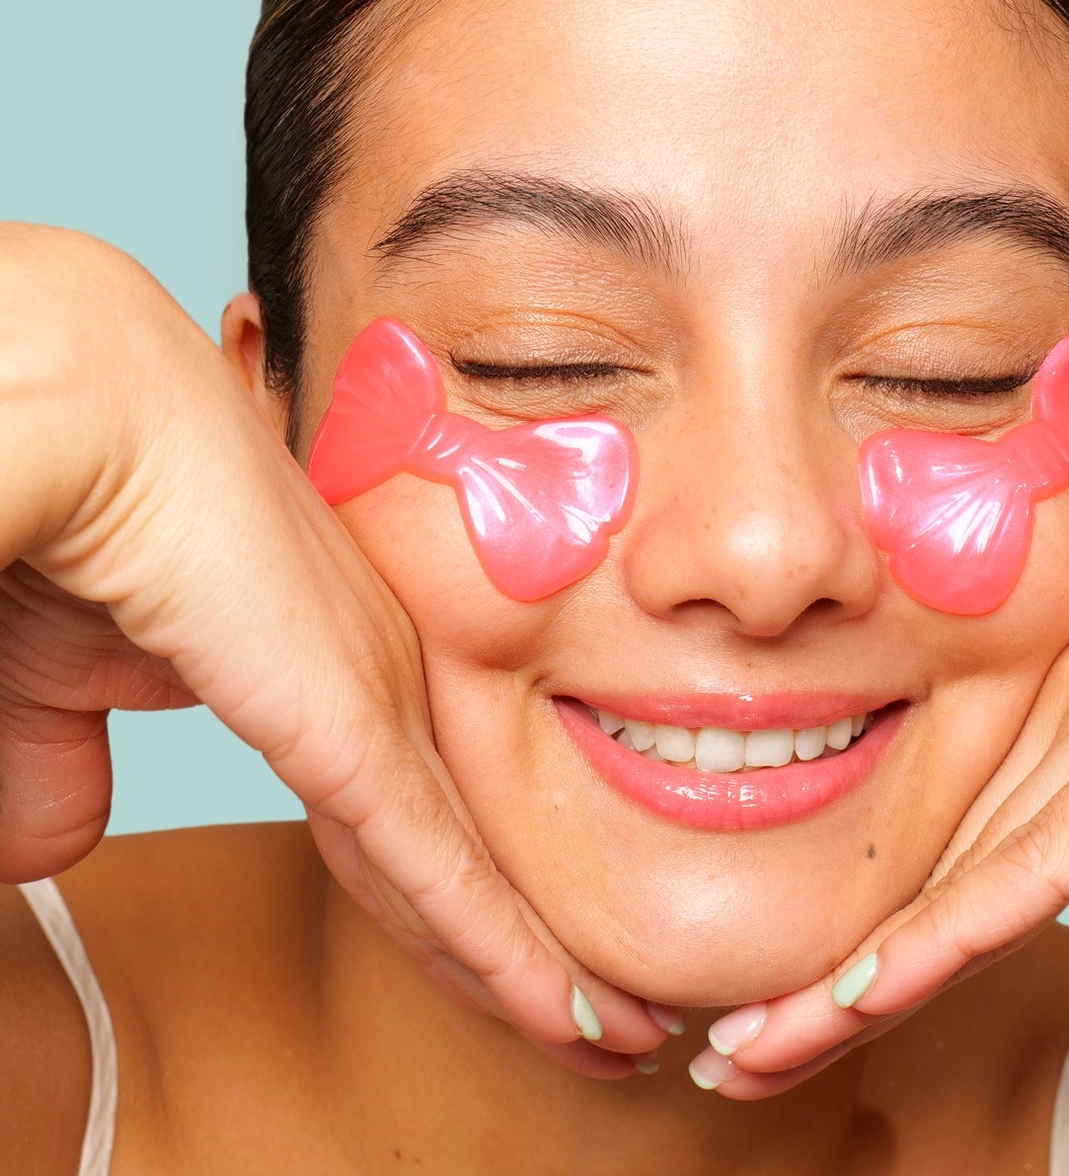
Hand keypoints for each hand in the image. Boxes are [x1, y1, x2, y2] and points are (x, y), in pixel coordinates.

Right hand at [0, 224, 665, 1076]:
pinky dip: (505, 950)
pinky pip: (443, 869)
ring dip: (536, 967)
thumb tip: (62, 837)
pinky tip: (561, 1009)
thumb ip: (69, 755)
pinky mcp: (354, 729)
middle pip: (463, 851)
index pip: (409, 809)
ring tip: (612, 1036)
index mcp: (329, 663)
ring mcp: (378, 708)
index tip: (509, 958)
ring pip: (472, 876)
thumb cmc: (82, 521)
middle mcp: (381, 685)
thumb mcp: (65, 673)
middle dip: (525, 944)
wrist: (99, 427)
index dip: (457, 894)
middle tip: (607, 1018)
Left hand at [702, 471, 1068, 1096]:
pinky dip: (941, 936)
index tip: (809, 1018)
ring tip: (751, 1057)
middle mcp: (1067, 723)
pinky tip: (865, 994)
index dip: (885, 948)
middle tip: (733, 1056)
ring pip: (950, 882)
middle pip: (928, 879)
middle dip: (826, 980)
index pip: (962, 862)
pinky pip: (1027, 864)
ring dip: (847, 982)